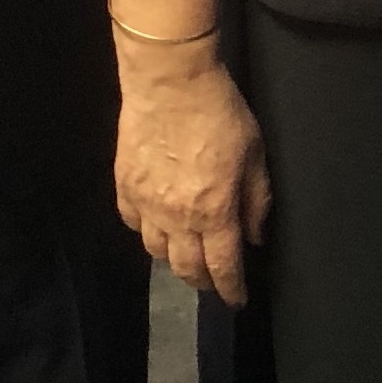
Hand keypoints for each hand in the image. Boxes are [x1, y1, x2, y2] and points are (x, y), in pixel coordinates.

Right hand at [113, 40, 268, 307]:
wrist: (170, 81)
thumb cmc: (220, 113)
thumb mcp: (255, 156)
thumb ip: (257, 201)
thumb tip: (254, 237)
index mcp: (215, 212)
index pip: (223, 267)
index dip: (231, 290)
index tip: (237, 300)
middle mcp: (177, 217)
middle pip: (186, 269)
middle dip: (202, 282)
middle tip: (213, 281)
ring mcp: (145, 204)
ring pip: (156, 252)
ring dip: (174, 258)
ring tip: (187, 252)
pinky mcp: (124, 186)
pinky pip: (133, 224)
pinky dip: (147, 232)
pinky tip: (157, 224)